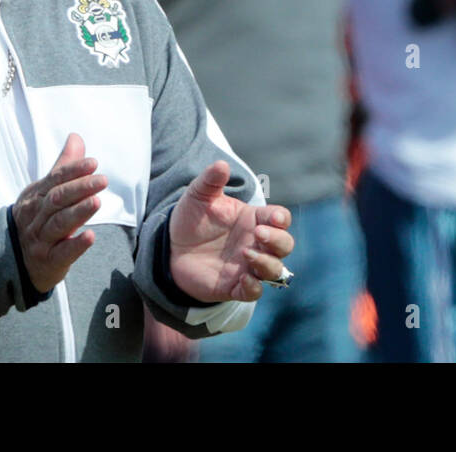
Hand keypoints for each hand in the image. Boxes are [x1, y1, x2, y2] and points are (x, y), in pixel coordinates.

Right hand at [12, 133, 106, 292]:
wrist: (12, 261)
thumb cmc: (35, 220)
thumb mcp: (44, 192)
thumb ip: (63, 166)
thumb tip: (76, 137)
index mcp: (35, 196)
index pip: (55, 180)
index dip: (74, 171)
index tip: (94, 163)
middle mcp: (36, 216)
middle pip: (57, 200)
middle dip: (80, 188)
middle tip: (102, 180)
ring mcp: (40, 240)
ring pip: (58, 224)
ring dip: (78, 212)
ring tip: (96, 202)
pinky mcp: (48, 261)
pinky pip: (61, 253)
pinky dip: (75, 245)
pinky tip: (90, 236)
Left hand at [168, 161, 293, 302]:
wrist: (169, 248)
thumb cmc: (191, 219)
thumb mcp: (198, 196)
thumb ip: (210, 180)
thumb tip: (222, 164)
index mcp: (253, 219)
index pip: (280, 218)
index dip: (281, 219)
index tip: (273, 218)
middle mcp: (255, 243)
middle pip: (285, 244)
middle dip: (278, 240)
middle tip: (258, 234)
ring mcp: (247, 266)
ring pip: (275, 270)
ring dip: (267, 263)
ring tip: (246, 255)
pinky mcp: (234, 286)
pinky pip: (254, 292)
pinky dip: (254, 287)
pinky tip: (243, 279)